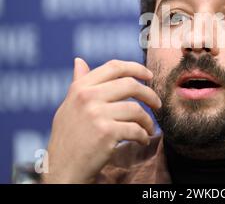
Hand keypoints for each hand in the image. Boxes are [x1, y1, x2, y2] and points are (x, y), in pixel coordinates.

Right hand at [42, 58, 160, 183]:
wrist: (62, 169)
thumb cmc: (68, 137)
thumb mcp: (69, 105)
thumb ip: (79, 82)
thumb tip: (79, 60)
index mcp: (80, 87)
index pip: (114, 67)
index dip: (136, 68)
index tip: (150, 76)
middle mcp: (87, 97)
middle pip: (130, 85)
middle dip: (149, 94)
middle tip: (157, 104)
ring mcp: (96, 114)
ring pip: (136, 109)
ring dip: (148, 120)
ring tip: (149, 128)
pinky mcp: (106, 133)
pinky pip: (136, 129)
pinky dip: (144, 135)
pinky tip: (143, 140)